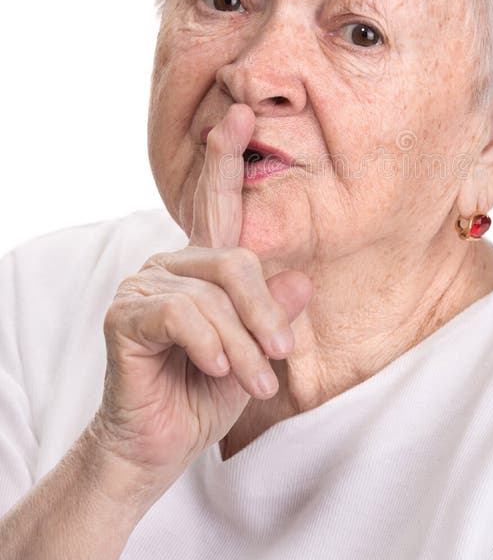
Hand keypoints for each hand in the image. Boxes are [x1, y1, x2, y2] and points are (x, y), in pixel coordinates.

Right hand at [90, 103, 311, 487]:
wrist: (162, 444)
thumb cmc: (209, 393)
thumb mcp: (259, 352)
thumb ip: (275, 312)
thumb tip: (300, 278)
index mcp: (205, 265)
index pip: (217, 204)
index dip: (226, 159)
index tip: (241, 114)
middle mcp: (173, 263)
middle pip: (235, 260)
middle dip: (265, 313)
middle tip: (281, 356)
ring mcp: (145, 284)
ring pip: (213, 295)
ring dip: (242, 345)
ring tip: (256, 382)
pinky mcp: (125, 314)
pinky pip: (180, 314)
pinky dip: (209, 345)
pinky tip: (216, 372)